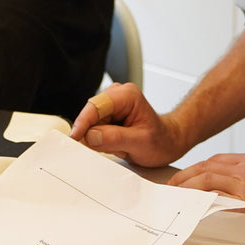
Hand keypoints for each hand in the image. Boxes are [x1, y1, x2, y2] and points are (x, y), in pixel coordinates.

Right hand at [68, 83, 184, 167]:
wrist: (169, 143)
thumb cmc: (161, 141)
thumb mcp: (140, 143)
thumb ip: (114, 138)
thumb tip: (90, 136)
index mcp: (127, 95)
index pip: (96, 106)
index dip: (83, 122)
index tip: (75, 138)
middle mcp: (117, 95)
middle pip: (91, 114)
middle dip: (92, 133)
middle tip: (104, 150)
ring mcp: (111, 104)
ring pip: (91, 122)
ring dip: (97, 137)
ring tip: (118, 147)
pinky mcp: (108, 114)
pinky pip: (94, 127)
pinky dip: (99, 139)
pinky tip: (115, 145)